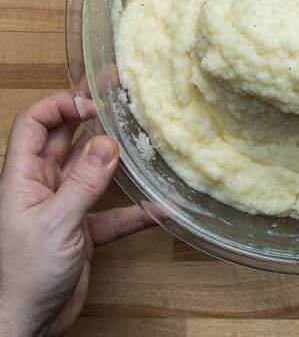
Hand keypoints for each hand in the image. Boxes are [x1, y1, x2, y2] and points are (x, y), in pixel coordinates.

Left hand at [0, 93, 154, 336]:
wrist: (23, 326)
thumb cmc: (24, 275)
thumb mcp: (57, 223)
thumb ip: (84, 182)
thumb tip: (108, 142)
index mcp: (22, 178)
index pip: (34, 125)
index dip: (61, 105)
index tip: (95, 101)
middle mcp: (42, 187)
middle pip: (65, 140)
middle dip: (92, 119)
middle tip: (125, 99)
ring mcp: (62, 208)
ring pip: (92, 172)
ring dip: (117, 160)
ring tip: (146, 139)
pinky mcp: (81, 232)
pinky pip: (112, 213)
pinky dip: (135, 210)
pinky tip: (161, 207)